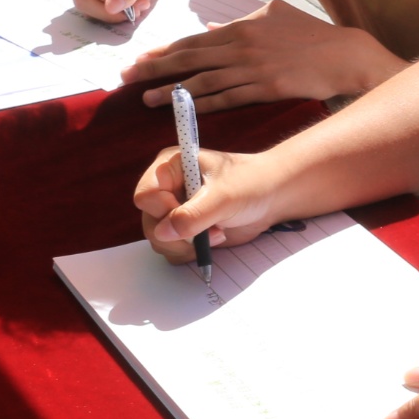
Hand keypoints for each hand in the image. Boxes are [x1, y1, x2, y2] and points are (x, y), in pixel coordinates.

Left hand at [122, 0, 403, 110]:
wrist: (343, 54)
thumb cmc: (311, 34)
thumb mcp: (274, 15)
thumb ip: (240, 20)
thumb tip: (212, 25)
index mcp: (241, 26)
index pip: (193, 40)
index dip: (163, 51)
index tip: (139, 58)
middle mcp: (241, 45)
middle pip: (188, 58)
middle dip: (153, 69)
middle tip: (126, 78)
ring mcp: (252, 68)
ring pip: (201, 81)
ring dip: (170, 91)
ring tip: (145, 99)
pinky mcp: (265, 88)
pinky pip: (226, 99)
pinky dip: (201, 105)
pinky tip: (182, 111)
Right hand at [135, 146, 281, 263]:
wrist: (272, 197)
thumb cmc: (250, 184)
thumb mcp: (224, 197)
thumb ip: (192, 215)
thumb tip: (162, 233)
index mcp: (171, 167)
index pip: (146, 195)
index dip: (164, 209)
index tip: (191, 210)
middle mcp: (168, 188)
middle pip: (150, 222)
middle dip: (179, 233)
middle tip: (210, 227)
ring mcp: (174, 211)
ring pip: (159, 240)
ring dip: (187, 244)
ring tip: (216, 231)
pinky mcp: (184, 230)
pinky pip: (172, 250)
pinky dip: (191, 251)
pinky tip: (214, 237)